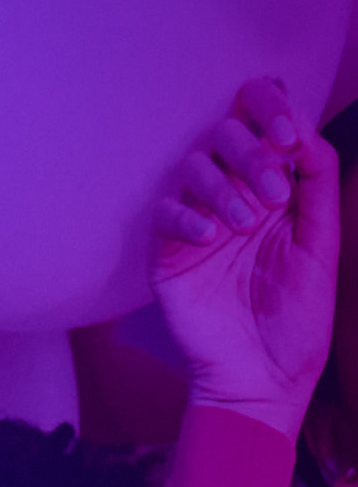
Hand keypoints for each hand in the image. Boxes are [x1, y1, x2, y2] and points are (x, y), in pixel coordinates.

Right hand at [155, 76, 340, 427]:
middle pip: (225, 133)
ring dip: (221, 187)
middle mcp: (236, 195)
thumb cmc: (298, 315)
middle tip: (272, 194)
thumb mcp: (322, 241)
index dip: (271, 110)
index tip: (289, 136)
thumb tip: (301, 130)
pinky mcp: (168, 255)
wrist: (264, 375)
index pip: (265, 122)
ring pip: (192, 167)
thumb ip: (316, 181)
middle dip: (250, 153)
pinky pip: (163, 214)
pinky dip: (186, 217)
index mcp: (277, 187)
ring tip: (243, 226)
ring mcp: (199, 223)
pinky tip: (209, 239)